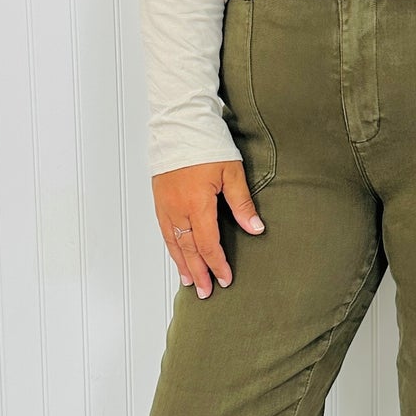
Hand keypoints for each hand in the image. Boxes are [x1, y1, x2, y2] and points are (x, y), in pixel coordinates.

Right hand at [153, 157, 264, 297]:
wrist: (180, 123)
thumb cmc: (206, 143)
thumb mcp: (232, 172)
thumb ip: (242, 204)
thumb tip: (255, 228)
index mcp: (197, 204)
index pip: (207, 244)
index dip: (217, 264)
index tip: (225, 279)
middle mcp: (177, 209)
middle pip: (188, 249)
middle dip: (198, 272)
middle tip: (205, 292)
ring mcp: (165, 205)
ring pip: (173, 242)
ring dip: (182, 264)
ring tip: (189, 281)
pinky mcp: (159, 199)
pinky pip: (165, 231)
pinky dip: (172, 247)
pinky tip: (177, 255)